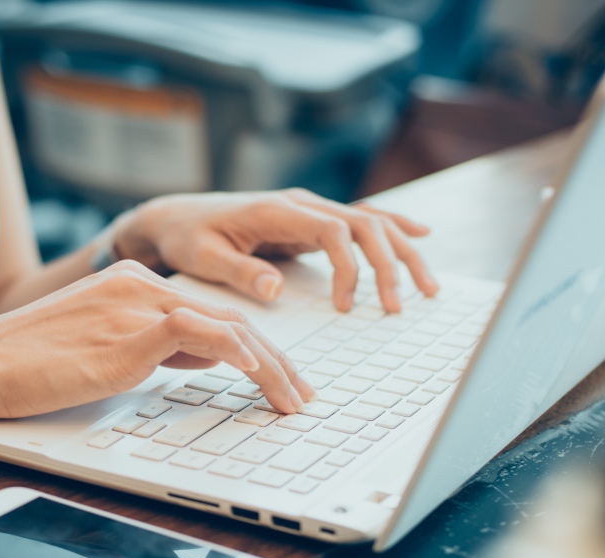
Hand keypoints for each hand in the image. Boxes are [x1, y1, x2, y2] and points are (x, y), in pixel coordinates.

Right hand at [0, 261, 315, 417]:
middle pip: (230, 320)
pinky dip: (235, 351)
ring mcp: (135, 305)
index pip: (212, 315)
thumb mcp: (104, 350)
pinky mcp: (126, 331)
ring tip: (292, 399)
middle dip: (276, 361)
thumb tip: (208, 357)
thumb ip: (155, 346)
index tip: (279, 378)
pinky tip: (257, 372)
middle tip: (301, 394)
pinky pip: (197, 333)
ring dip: (269, 367)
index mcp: (134, 284)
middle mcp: (140, 285)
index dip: (256, 349)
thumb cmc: (28, 364)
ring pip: (226, 327)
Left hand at [113, 188, 437, 312]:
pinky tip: (421, 237)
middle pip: (364, 224)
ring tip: (429, 287)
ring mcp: (307, 211)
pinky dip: (392, 229)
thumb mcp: (203, 258)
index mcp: (275, 211)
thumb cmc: (187, 238)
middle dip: (390, 263)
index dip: (350, 268)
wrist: (175, 218)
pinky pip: (359, 223)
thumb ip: (239, 271)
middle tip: (400, 305)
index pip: (334, 230)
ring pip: (370, 223)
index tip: (347, 306)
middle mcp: (298, 204)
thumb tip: (275, 288)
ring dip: (402, 251)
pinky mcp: (308, 223)